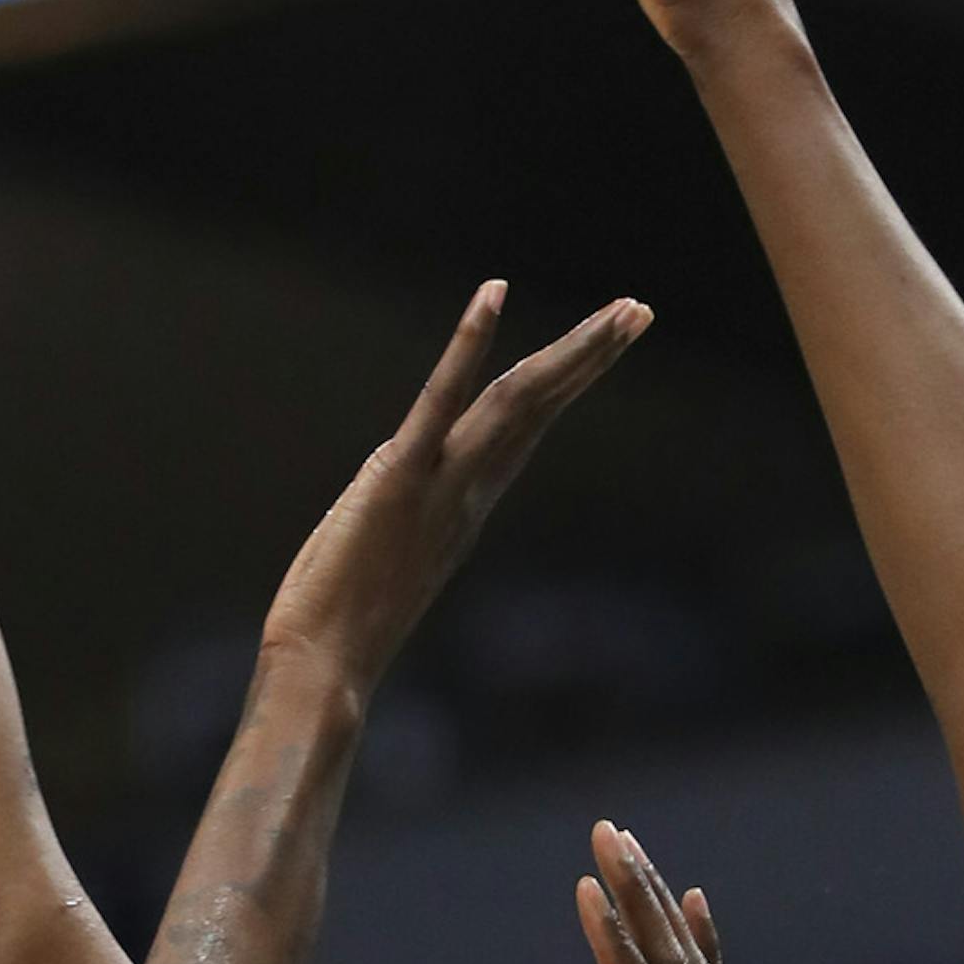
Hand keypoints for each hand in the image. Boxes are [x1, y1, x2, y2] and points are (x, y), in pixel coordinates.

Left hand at [259, 282, 649, 698]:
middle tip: (639, 309)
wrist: (324, 670)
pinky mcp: (396, 477)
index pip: (528, 428)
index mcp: (466, 504)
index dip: (567, 380)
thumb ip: (409, 519)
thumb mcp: (389, 559)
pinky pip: (441, 400)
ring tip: (620, 310)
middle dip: (592, 356)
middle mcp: (467, 491)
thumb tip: (407, 497)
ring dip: (570, 348)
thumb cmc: (341, 630)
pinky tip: (493, 294)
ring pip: (517, 402)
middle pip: (541, 408)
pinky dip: (468, 342)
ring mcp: (440, 483)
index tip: (608, 340)